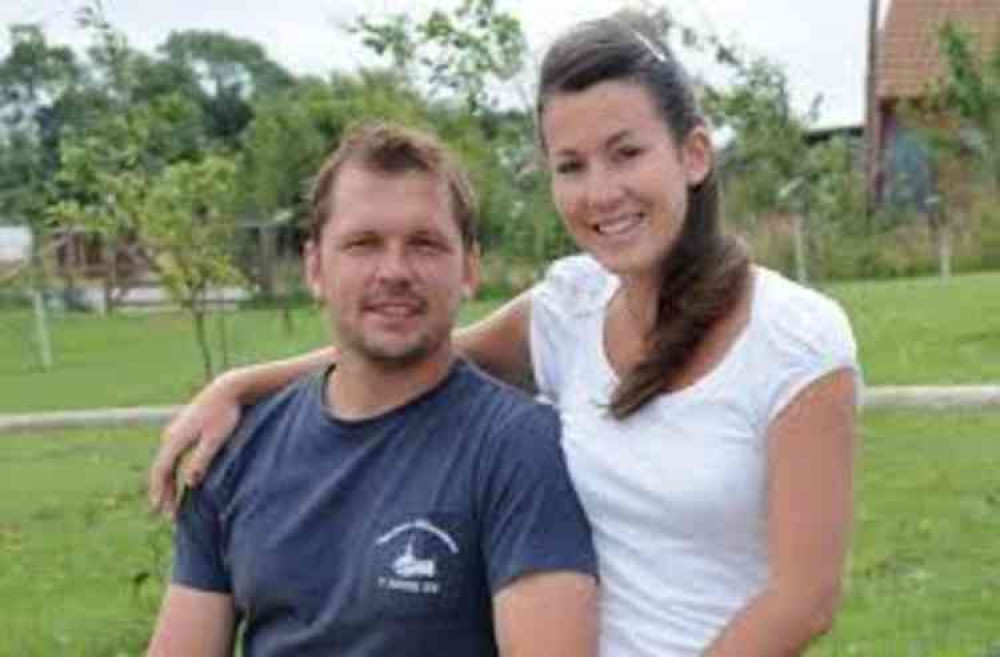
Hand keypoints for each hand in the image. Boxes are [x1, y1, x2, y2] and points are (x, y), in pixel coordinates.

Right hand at [149, 374, 242, 518]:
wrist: (227, 389)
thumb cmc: (224, 414)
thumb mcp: (216, 438)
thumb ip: (202, 459)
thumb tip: (189, 482)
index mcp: (176, 439)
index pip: (162, 470)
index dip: (160, 492)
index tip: (160, 511)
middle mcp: (171, 435)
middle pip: (161, 469)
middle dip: (162, 493)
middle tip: (165, 515)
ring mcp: (175, 432)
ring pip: (166, 463)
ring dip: (167, 484)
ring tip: (171, 504)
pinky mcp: (183, 430)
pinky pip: (172, 457)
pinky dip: (173, 472)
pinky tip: (179, 482)